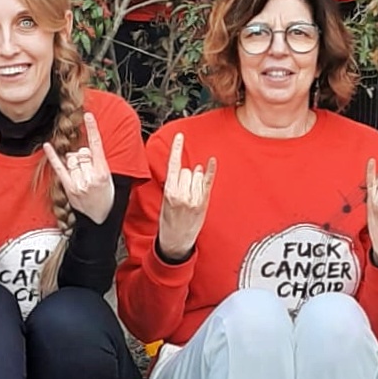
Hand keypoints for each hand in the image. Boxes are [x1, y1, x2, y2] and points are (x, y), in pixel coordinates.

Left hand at [42, 112, 116, 223]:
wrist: (100, 218)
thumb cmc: (106, 196)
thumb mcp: (108, 177)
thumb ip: (97, 161)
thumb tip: (82, 150)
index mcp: (103, 172)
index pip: (96, 146)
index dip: (92, 129)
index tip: (88, 116)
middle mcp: (90, 177)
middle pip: (81, 153)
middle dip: (84, 155)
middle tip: (89, 168)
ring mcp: (78, 183)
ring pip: (71, 159)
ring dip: (74, 162)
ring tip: (82, 174)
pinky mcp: (68, 188)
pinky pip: (59, 168)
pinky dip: (53, 156)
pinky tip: (48, 146)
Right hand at [155, 133, 216, 259]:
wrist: (175, 242)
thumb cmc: (169, 223)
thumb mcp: (165, 202)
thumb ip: (174, 185)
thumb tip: (187, 170)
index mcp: (169, 192)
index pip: (173, 165)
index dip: (176, 149)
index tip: (179, 136)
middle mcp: (182, 193)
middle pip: (187, 170)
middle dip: (186, 175)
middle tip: (183, 190)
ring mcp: (194, 198)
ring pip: (197, 175)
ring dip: (195, 179)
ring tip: (191, 194)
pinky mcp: (203, 202)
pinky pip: (208, 182)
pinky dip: (211, 171)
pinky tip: (212, 162)